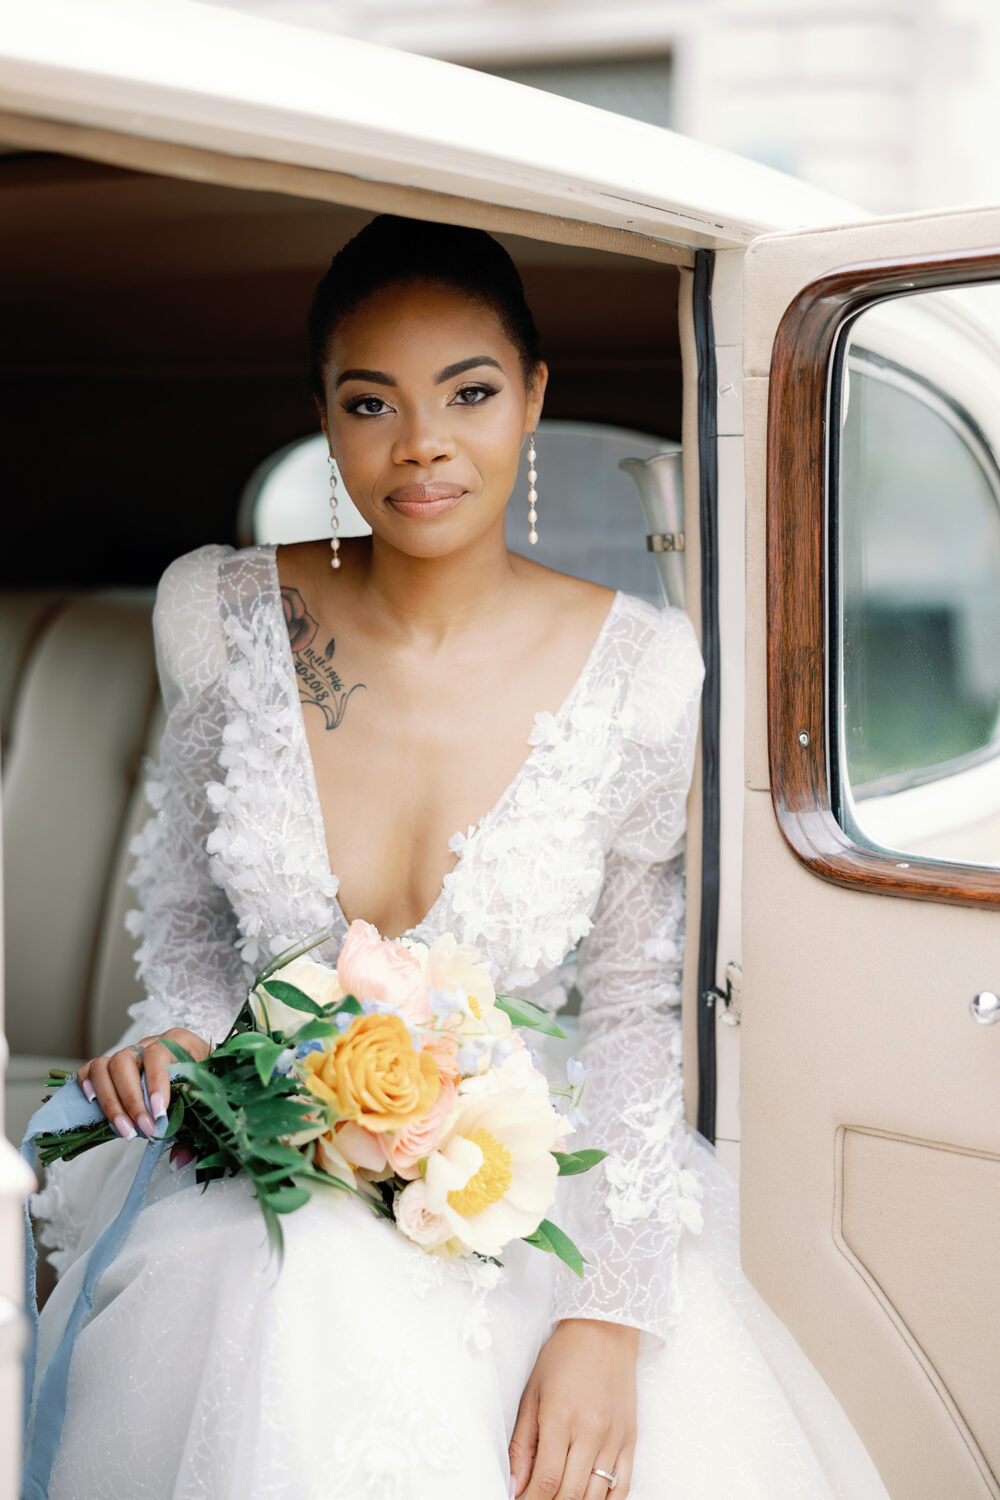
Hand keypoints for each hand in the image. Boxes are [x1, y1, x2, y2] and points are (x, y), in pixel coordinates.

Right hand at [77, 1029, 210, 1166]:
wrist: (204, 1072)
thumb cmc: (207, 1083)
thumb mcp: (208, 1100)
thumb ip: (194, 1129)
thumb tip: (178, 1160)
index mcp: (179, 1042)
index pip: (158, 1053)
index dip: (155, 1082)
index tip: (159, 1113)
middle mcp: (150, 1043)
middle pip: (125, 1061)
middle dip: (131, 1101)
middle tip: (143, 1130)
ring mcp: (130, 1053)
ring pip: (105, 1066)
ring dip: (110, 1102)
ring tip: (124, 1130)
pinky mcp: (114, 1065)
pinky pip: (92, 1068)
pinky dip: (88, 1084)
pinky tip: (93, 1104)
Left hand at [509, 1317, 638, 1498]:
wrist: (603, 1330)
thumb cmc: (563, 1357)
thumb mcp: (532, 1394)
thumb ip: (522, 1444)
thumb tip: (515, 1485)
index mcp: (560, 1418)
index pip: (545, 1481)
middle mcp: (590, 1431)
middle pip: (570, 1494)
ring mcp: (614, 1437)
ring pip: (596, 1496)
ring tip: (559, 1499)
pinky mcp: (630, 1439)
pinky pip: (623, 1486)